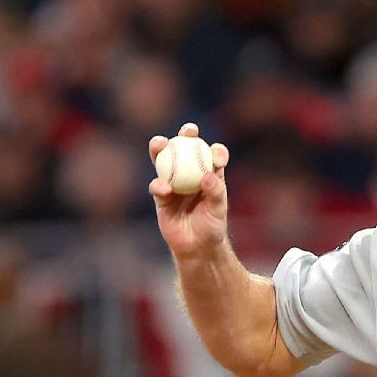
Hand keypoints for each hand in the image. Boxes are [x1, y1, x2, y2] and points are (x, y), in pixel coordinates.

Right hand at [149, 122, 229, 258]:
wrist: (196, 246)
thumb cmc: (212, 226)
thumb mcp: (218, 210)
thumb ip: (215, 192)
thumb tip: (208, 176)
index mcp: (210, 175)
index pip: (214, 156)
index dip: (216, 150)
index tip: (216, 153)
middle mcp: (191, 175)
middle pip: (186, 149)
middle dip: (186, 135)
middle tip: (188, 130)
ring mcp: (174, 183)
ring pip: (165, 161)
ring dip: (160, 149)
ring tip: (160, 143)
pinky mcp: (161, 197)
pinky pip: (157, 186)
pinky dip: (159, 185)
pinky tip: (164, 188)